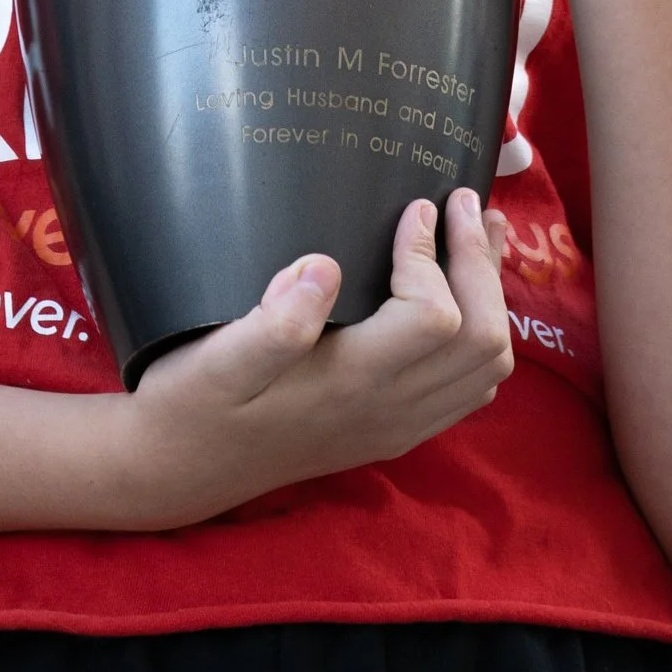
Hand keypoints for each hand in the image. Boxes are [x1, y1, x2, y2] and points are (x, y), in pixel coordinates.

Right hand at [119, 189, 512, 529]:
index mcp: (353, 384)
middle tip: (464, 201)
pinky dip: (482, 334)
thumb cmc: (193, 403)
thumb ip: (272, 323)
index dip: (431, 254)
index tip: (412, 206)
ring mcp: (399, 427)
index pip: (436, 317)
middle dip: (480, 265)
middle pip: (484, 342)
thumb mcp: (216, 360)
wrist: (180, 471)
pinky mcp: (395, 432)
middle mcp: (391, 411)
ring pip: (488, 368)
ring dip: (491, 296)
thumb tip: (324, 265)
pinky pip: (470, 390)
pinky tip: (459, 295)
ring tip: (478, 233)